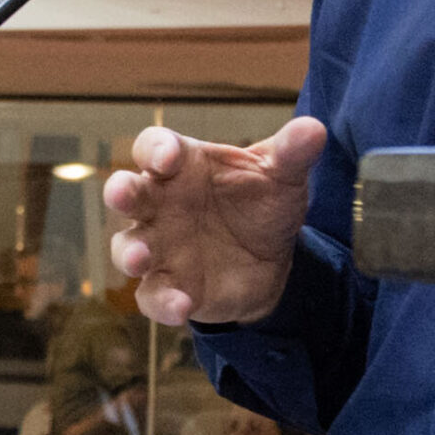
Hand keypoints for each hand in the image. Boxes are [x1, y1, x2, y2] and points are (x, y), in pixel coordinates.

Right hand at [106, 115, 324, 328]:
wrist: (272, 260)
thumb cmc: (261, 204)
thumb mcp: (281, 176)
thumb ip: (291, 153)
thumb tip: (314, 129)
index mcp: (181, 166)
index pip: (153, 147)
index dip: (154, 150)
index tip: (167, 158)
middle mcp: (160, 204)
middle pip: (127, 193)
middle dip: (120, 193)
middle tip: (122, 194)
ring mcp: (159, 246)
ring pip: (127, 246)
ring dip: (129, 252)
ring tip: (140, 259)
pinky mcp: (168, 286)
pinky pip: (152, 295)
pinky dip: (162, 302)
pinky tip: (182, 305)